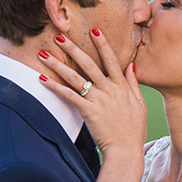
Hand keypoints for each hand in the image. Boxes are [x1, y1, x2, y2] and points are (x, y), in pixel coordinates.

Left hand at [35, 30, 145, 157]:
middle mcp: (110, 90)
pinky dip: (54, 87)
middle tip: (59, 36)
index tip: (94, 30)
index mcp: (122, 87)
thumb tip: (132, 65)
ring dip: (58, 64)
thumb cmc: (133, 131)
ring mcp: (99, 100)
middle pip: (89, 64)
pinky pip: (69, 96)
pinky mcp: (89, 112)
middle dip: (73, 48)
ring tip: (44, 54)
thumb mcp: (139, 104)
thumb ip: (133, 83)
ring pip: (75, 77)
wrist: (126, 151)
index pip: (111, 60)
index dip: (102, 44)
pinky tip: (42, 79)